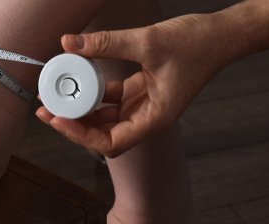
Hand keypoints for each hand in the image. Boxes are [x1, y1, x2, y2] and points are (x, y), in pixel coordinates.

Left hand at [36, 14, 235, 156]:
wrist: (223, 35)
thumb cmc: (198, 43)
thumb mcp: (148, 41)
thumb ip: (107, 44)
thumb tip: (69, 43)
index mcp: (155, 119)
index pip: (109, 143)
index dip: (80, 136)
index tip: (58, 119)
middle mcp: (148, 118)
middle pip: (102, 135)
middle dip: (72, 125)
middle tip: (44, 110)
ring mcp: (144, 106)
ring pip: (104, 118)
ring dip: (79, 108)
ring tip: (53, 96)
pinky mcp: (141, 91)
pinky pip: (110, 99)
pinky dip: (92, 91)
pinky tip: (75, 78)